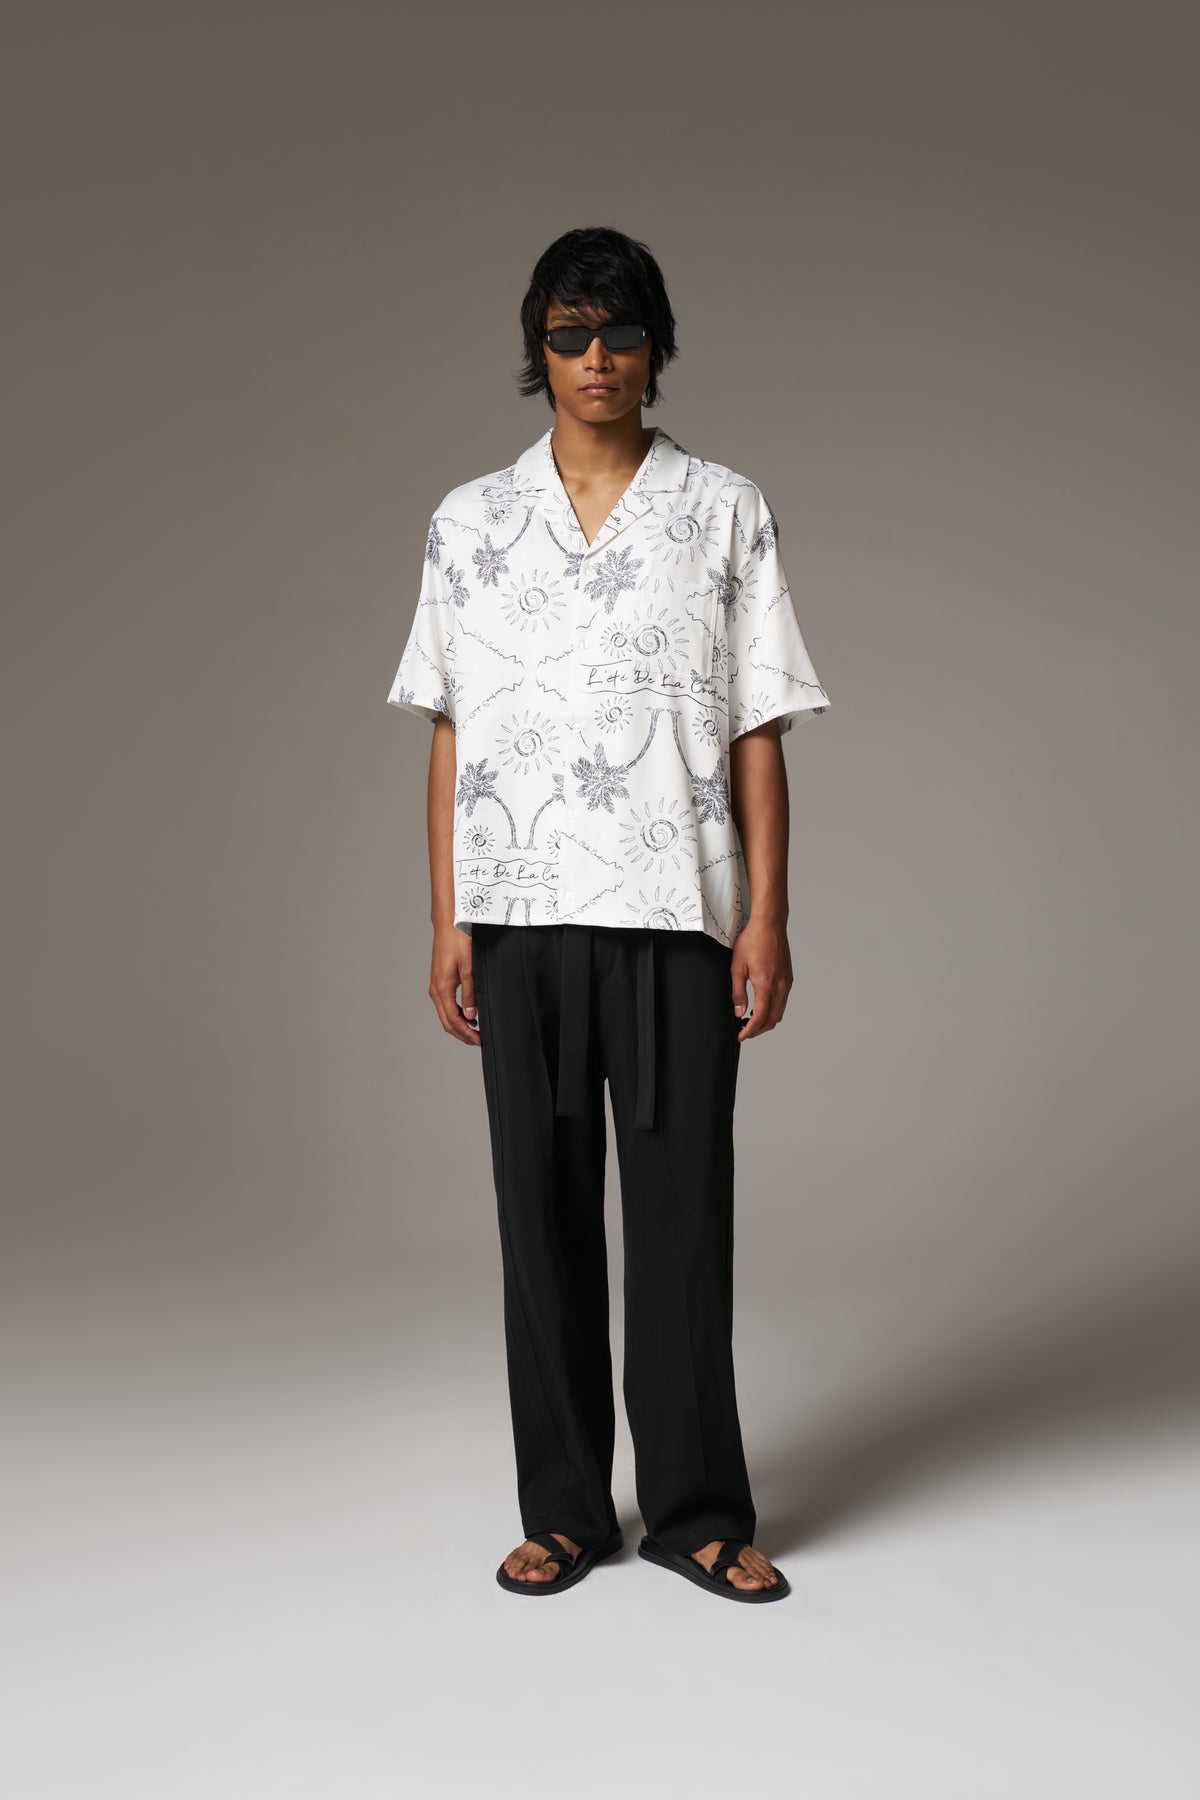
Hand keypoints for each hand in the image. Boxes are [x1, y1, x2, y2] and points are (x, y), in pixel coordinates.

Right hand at [429, 925, 480, 1045]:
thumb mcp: (469, 968)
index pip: (453, 1020)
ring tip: (475, 1032)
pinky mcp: (439, 982)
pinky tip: (469, 1016)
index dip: (466, 1033)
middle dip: (462, 1034)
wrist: (448, 925)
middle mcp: (435, 990)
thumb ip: (470, 993)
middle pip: (447, 1022)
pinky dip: (456, 1015)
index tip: (479, 1041)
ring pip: (445, 1015)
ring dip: (459, 1026)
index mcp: (442, 989)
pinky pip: (446, 1005)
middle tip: (479, 1041)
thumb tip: (471, 1015)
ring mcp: (435, 987)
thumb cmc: (459, 942)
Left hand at [731, 918, 792, 1040]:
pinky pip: (783, 1001)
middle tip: (743, 1031)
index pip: (760, 1018)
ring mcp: (786, 983)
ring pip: (779, 1012)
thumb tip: (738, 1012)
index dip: (750, 1031)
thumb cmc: (753, 941)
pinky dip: (773, 1010)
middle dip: (758, 1030)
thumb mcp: (737, 967)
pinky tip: (761, 1006)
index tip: (740, 1035)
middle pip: (772, 1019)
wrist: (770, 924)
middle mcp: (780, 987)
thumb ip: (738, 992)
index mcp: (766, 985)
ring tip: (750, 1020)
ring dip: (766, 1020)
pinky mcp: (788, 978)